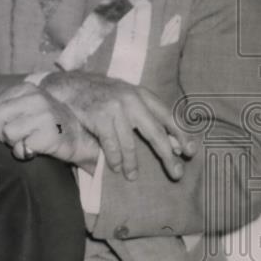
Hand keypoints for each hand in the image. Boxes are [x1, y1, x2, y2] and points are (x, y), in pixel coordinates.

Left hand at [0, 82, 103, 172]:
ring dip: (13, 144)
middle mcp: (34, 98)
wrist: (79, 136)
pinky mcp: (50, 134)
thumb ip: (2, 107)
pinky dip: (24, 153)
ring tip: (27, 141)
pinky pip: (22, 148)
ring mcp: (44, 115)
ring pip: (8, 133)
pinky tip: (35, 149)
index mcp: (25, 89)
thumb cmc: (45, 123)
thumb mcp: (24, 107)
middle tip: (10, 139)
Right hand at [41, 71, 195, 180]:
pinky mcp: (99, 117)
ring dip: (133, 163)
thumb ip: (146, 115)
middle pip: (156, 132)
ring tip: (133, 176)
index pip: (168, 116)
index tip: (191, 152)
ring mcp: (115, 108)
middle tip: (177, 173)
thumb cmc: (101, 94)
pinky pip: (111, 145)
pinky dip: (114, 159)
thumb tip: (172, 144)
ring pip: (130, 143)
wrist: (70, 84)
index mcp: (142, 94)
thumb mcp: (127, 97)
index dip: (182, 135)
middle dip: (168, 155)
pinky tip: (115, 168)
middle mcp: (132, 99)